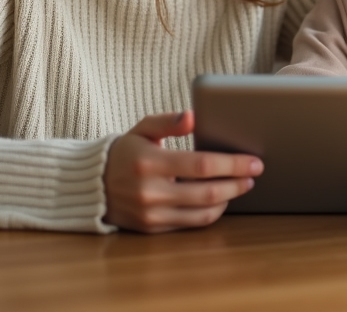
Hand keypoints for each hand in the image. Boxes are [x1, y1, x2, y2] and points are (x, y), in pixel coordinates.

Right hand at [103, 111, 263, 232]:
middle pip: (208, 192)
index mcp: (150, 162)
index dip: (233, 164)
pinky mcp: (152, 228)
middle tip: (254, 174)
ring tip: (240, 186)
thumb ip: (168, 121)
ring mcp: (152, 213)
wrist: (92, 185)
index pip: (202, 165)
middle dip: (237, 183)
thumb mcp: (142, 129)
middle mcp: (151, 191)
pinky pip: (191, 224)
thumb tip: (193, 116)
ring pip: (203, 212)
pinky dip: (211, 212)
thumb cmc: (124, 152)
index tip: (254, 161)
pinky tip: (220, 199)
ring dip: (228, 199)